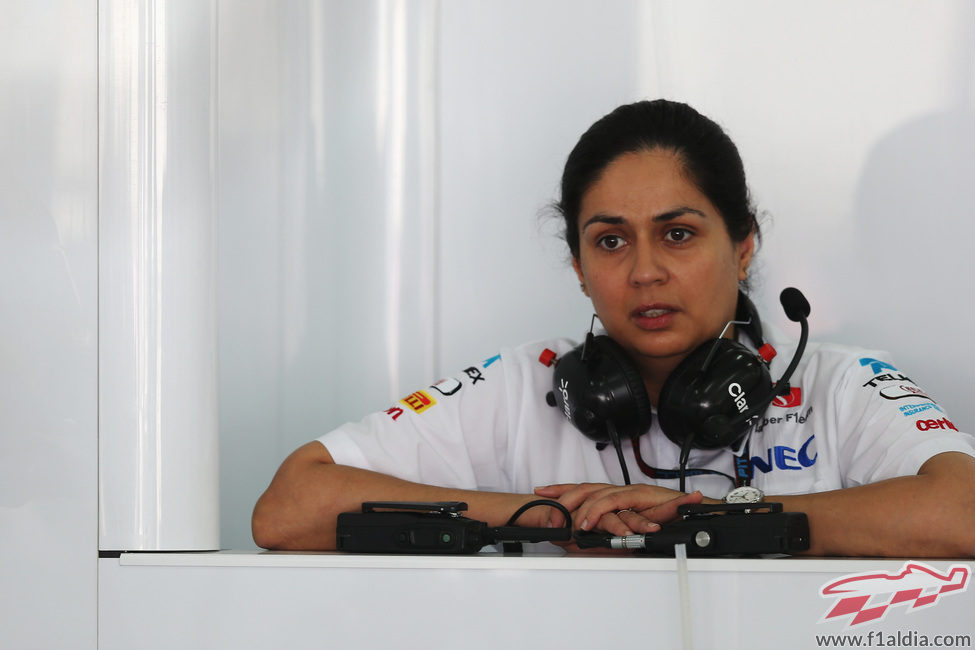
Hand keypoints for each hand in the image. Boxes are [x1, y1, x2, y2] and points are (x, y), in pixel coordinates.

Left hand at [534, 482, 702, 535]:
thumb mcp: (632, 531)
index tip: (540, 492)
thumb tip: (589, 541)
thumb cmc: (666, 520)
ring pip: (596, 493)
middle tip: (545, 505)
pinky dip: (598, 512)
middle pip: (585, 487)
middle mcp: (620, 491)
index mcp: (616, 497)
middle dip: (562, 494)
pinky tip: (587, 523)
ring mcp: (629, 492)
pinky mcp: (640, 497)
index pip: (584, 490)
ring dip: (577, 506)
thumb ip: (612, 533)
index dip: (561, 489)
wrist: (692, 512)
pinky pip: (614, 503)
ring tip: (562, 519)